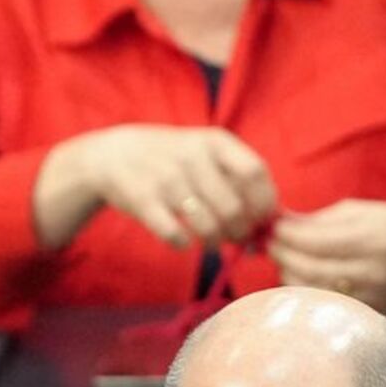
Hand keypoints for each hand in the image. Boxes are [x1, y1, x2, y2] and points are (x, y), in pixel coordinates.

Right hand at [33, 125, 278, 250]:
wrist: (113, 155)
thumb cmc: (173, 159)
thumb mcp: (206, 152)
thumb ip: (238, 179)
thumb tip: (272, 223)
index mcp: (215, 141)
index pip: (255, 172)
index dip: (264, 203)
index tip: (261, 219)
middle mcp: (192, 156)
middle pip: (234, 208)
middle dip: (240, 231)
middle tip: (235, 237)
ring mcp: (166, 178)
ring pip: (208, 227)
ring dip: (215, 242)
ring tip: (211, 241)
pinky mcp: (143, 201)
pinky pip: (176, 237)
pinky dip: (183, 245)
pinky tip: (182, 240)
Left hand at [268, 200, 385, 316]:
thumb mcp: (370, 212)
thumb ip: (325, 218)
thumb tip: (283, 222)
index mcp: (374, 238)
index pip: (314, 240)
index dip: (286, 233)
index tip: (272, 225)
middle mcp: (372, 272)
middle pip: (307, 268)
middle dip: (282, 253)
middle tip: (272, 242)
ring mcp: (369, 298)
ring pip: (311, 289)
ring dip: (289, 272)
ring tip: (286, 258)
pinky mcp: (367, 314)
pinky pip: (324, 302)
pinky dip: (306, 288)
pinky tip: (303, 275)